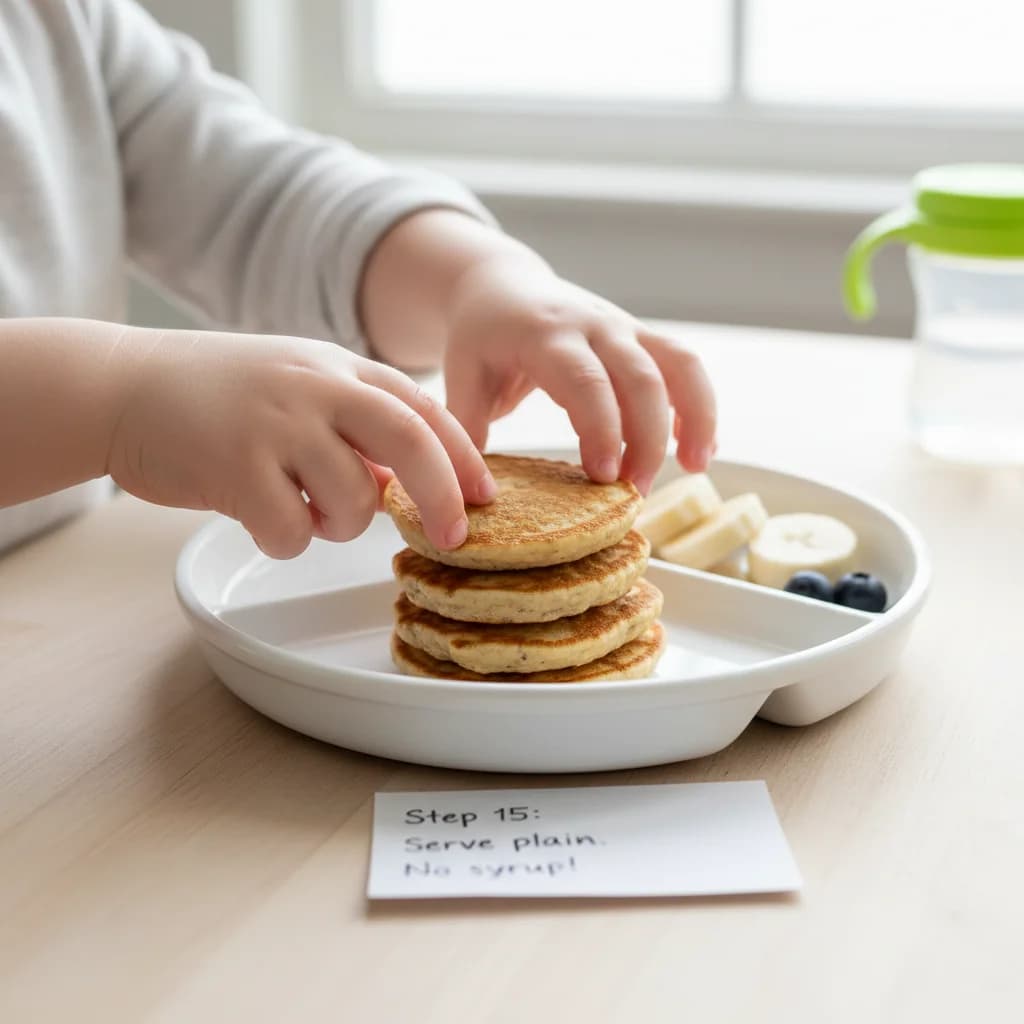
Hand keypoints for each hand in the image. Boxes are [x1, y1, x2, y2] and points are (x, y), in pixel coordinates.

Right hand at [108, 330, 493, 556]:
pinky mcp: (235, 467)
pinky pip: (294, 531)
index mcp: (339, 366)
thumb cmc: (222, 394)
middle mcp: (315, 387)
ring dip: (340, 524)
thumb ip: (358, 423)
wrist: (124, 386)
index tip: (485, 497)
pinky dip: (288, 539)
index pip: (424, 409)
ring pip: (353, 501)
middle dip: (443, 496)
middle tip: (455, 537)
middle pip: (410, 442)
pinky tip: (259, 514)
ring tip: (303, 507)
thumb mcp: (300, 384)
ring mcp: (276, 424)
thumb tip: (406, 482)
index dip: (464, 457)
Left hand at [442, 255, 716, 494]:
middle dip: (647, 438)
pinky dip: (698, 406)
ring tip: (696, 467)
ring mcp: (625, 328)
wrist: (502, 284)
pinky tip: (698, 450)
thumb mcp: (461, 376)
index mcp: (545, 334)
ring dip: (695, 416)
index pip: (585, 381)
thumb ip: (467, 428)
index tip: (604, 476)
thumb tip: (472, 493)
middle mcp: (594, 325)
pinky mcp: (643, 337)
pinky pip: (684, 366)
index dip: (601, 429)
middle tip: (635, 492)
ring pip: (678, 364)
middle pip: (640, 378)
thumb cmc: (481, 337)